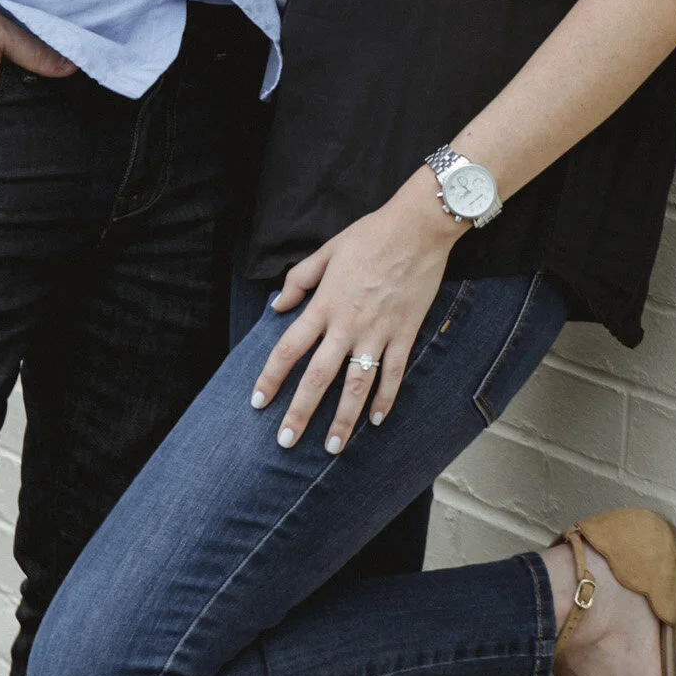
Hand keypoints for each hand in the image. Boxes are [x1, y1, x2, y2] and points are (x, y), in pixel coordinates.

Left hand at [249, 172, 457, 452]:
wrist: (417, 228)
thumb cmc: (370, 235)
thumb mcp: (327, 251)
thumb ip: (299, 280)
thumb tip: (277, 306)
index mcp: (324, 304)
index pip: (289, 348)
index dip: (271, 377)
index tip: (258, 402)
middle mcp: (347, 325)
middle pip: (317, 378)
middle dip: (300, 413)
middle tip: (286, 442)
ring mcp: (377, 333)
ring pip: (356, 386)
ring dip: (343, 420)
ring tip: (332, 447)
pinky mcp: (404, 334)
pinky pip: (393, 374)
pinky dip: (385, 399)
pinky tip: (376, 420)